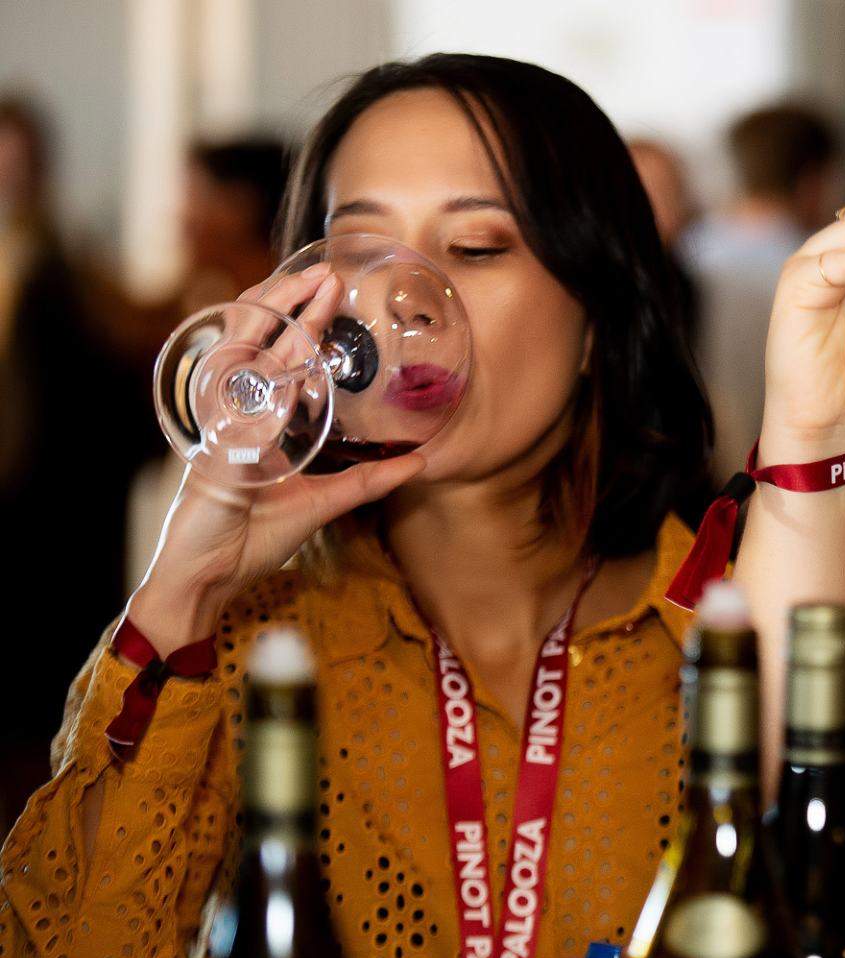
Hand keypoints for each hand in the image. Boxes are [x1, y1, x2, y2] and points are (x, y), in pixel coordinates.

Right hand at [128, 264, 426, 652]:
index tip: (331, 290)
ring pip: (243, 357)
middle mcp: (233, 413)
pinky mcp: (215, 456)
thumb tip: (420, 461)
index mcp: (254, 417)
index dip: (301, 320)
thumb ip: (368, 481)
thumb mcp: (322, 504)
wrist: (206, 580)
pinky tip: (286, 359)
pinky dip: (262, 386)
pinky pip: (242, 413)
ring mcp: (220, 429)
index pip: (276, 355)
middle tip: (328, 274)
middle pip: (256, 341)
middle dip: (291, 303)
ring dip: (277, 321)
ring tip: (308, 290)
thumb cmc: (249, 540)